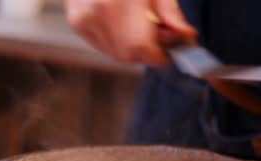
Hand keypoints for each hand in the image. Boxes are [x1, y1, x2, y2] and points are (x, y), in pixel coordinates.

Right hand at [66, 0, 197, 66]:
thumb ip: (169, 12)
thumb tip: (184, 37)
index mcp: (119, 0)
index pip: (141, 46)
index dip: (159, 55)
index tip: (172, 52)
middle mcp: (96, 12)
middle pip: (128, 54)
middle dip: (147, 51)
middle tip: (160, 33)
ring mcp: (83, 19)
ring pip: (115, 53)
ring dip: (133, 47)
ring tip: (140, 23)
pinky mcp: (77, 22)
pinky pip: (103, 45)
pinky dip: (118, 40)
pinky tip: (123, 22)